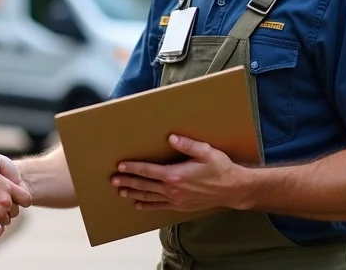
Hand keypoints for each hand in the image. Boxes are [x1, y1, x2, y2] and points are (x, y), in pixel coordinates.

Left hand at [112, 134, 246, 211]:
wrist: (232, 190)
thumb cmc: (220, 168)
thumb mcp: (206, 152)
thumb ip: (188, 145)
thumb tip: (172, 138)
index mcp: (175, 175)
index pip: (148, 171)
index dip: (133, 168)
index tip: (120, 166)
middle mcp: (173, 189)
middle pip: (144, 185)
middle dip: (128, 181)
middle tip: (113, 180)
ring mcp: (176, 200)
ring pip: (150, 197)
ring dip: (134, 193)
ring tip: (121, 192)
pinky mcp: (181, 206)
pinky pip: (160, 206)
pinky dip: (148, 206)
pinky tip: (139, 205)